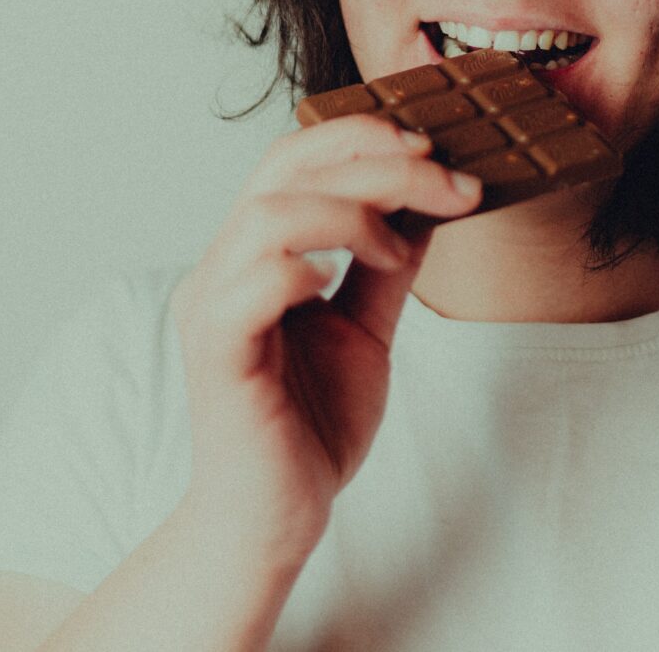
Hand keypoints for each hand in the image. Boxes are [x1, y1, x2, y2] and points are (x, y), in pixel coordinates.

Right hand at [167, 115, 481, 563]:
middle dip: (374, 160)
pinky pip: (248, 284)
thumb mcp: (366, 329)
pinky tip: (336, 282)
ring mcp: (214, 308)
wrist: (276, 519)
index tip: (437, 152)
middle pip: (284, 167)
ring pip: (267, 213)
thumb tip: (429, 204)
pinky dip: (299, 267)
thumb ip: (386, 268)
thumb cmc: (310, 427)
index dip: (364, 139)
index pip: (296, 160)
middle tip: (445, 179)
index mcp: (254, 254)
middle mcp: (224, 268)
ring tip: (395, 250)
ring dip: (349, 213)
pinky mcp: (217, 355)